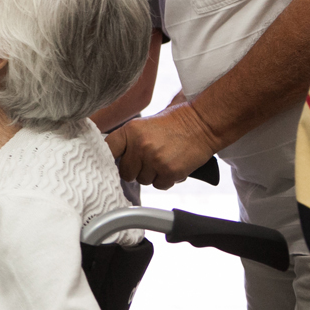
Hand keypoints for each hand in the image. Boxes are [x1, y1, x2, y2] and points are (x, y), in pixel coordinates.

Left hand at [105, 103, 221, 189]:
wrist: (202, 123)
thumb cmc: (174, 124)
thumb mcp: (144, 125)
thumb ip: (129, 141)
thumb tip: (111, 158)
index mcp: (130, 131)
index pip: (108, 150)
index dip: (107, 160)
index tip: (108, 165)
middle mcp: (140, 145)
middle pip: (125, 172)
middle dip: (136, 170)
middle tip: (148, 160)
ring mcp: (154, 159)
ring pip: (143, 180)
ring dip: (152, 175)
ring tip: (163, 160)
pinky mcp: (169, 171)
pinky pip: (159, 185)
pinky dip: (165, 180)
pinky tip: (172, 166)